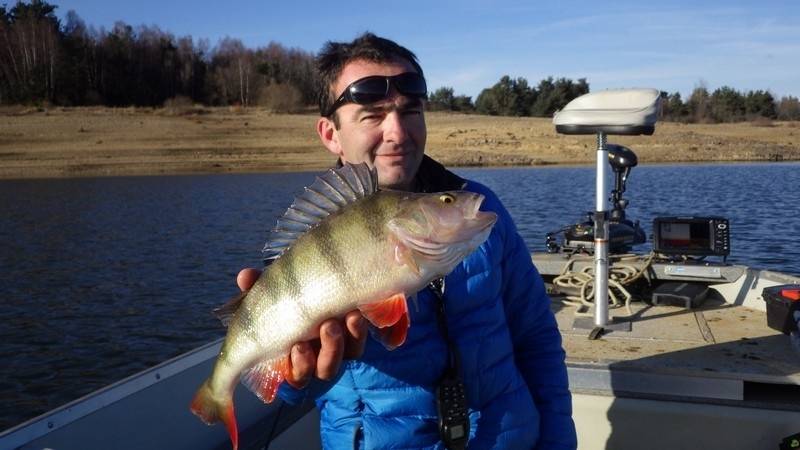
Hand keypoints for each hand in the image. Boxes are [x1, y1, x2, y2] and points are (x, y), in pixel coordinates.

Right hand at [237, 268, 367, 388]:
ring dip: (339, 343)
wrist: (322, 285)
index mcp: (291, 354)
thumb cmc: (288, 296)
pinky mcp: (354, 339)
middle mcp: (315, 358)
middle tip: (327, 326)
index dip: (297, 366)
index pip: (294, 374)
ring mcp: (336, 349)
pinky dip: (357, 332)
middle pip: (322, 370)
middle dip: (326, 352)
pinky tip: (355, 314)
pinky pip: (358, 344)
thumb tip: (245, 276)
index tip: (298, 346)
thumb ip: (258, 287)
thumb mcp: (274, 290)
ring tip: (342, 319)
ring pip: (345, 357)